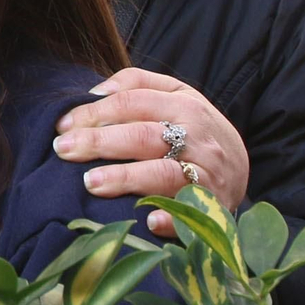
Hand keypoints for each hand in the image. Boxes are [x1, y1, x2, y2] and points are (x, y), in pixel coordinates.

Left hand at [52, 66, 248, 237]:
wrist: (242, 167)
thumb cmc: (193, 129)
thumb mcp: (175, 95)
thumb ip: (136, 83)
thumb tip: (94, 91)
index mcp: (185, 106)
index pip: (134, 102)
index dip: (94, 112)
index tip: (62, 126)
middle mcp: (198, 138)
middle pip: (144, 136)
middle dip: (100, 142)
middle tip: (63, 149)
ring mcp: (207, 174)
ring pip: (164, 174)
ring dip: (126, 177)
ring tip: (90, 182)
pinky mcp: (213, 208)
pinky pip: (191, 214)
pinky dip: (172, 219)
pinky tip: (148, 221)